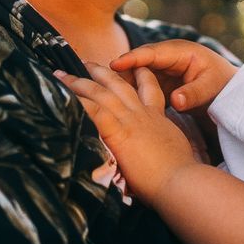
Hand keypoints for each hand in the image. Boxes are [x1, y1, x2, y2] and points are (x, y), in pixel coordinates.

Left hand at [54, 62, 200, 202]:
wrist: (181, 180)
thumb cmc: (180, 176)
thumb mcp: (173, 153)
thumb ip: (161, 148)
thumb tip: (156, 157)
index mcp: (157, 118)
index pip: (148, 90)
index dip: (140, 76)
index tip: (132, 67)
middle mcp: (142, 114)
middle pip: (119, 84)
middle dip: (101, 71)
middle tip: (86, 63)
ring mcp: (129, 120)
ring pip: (101, 92)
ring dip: (79, 81)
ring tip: (62, 74)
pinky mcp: (118, 132)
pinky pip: (93, 111)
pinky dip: (77, 102)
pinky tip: (62, 96)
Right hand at [108, 38, 236, 112]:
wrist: (229, 92)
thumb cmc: (222, 86)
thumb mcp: (210, 89)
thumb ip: (192, 94)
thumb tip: (176, 100)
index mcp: (181, 52)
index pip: (152, 53)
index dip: (132, 58)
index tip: (114, 65)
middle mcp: (168, 57)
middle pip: (138, 62)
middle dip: (119, 70)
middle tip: (95, 77)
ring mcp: (162, 69)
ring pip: (136, 74)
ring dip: (120, 82)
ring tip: (96, 89)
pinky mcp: (159, 82)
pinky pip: (140, 85)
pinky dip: (128, 92)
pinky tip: (113, 103)